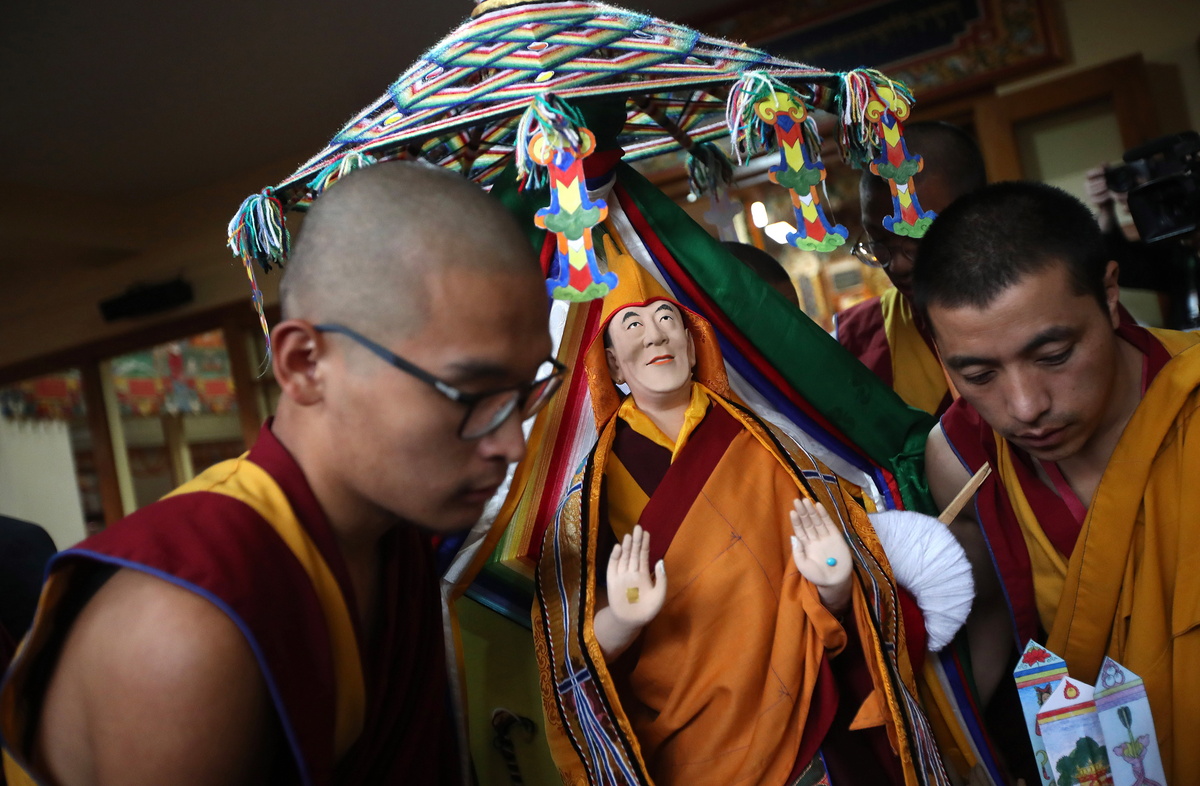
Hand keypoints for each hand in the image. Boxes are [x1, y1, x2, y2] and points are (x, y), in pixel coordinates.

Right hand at [605, 525, 666, 629]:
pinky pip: (613, 567)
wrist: (631, 622)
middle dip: (636, 541)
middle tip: (638, 527)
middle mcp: (632, 572)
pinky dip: (615, 557)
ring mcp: (622, 576)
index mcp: (644, 575)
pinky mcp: (612, 581)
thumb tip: (660, 561)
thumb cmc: (647, 610)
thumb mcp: (660, 595)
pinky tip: (618, 548)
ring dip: (626, 546)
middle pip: (633, 553)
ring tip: (629, 535)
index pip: (644, 556)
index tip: (646, 532)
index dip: (645, 544)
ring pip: (624, 558)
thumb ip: (661, 579)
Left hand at [790, 498, 851, 612]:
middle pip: (807, 523)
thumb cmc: (817, 576)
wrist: (834, 582)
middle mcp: (814, 539)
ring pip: (816, 521)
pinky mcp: (836, 537)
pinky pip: (829, 524)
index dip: (796, 521)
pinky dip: (824, 515)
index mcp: (805, 545)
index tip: (792, 511)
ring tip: (805, 500)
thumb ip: (798, 551)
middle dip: (802, 512)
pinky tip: (818, 506)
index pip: (800, 530)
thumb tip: (793, 536)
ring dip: (811, 511)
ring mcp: (825, 537)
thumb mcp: (803, 565)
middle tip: (797, 500)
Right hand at [1084, 165, 1112, 207]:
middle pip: (1089, 183)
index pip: (1088, 174)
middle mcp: (1088, 186)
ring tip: (1107, 188)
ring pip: (1091, 192)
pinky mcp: (1093, 201)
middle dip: (1098, 182)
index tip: (1103, 171)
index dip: (1095, 172)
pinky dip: (1102, 197)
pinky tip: (1107, 195)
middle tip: (1105, 182)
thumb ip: (1106, 169)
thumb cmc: (1110, 186)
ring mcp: (1089, 194)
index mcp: (1091, 178)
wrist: (1112, 198)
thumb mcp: (1109, 176)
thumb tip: (1104, 162)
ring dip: (1100, 190)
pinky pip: (1095, 200)